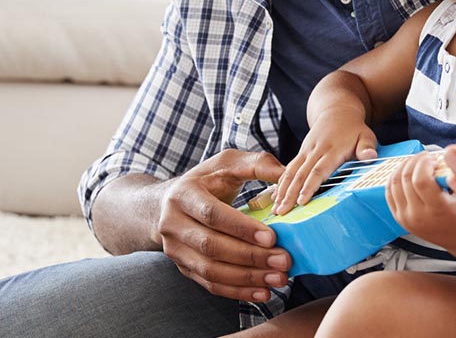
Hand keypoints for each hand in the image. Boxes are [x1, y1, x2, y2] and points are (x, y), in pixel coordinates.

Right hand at [156, 149, 289, 302]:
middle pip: (211, 246)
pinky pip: (211, 284)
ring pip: (211, 270)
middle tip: (283, 261)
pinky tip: (262, 292)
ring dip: (247, 278)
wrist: (168, 203)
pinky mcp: (184, 268)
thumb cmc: (206, 181)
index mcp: (183, 194)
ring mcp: (176, 250)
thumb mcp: (227, 163)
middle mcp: (173, 224)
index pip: (212, 214)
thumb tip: (287, 175)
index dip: (241, 228)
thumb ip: (258, 164)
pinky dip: (238, 291)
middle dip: (250, 257)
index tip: (271, 237)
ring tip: (279, 279)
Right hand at [272, 118, 377, 214]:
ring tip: (276, 209)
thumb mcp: (366, 135)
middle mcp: (315, 151)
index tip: (301, 201)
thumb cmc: (354, 128)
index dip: (309, 186)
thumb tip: (370, 156)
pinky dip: (281, 183)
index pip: (318, 170)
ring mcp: (306, 151)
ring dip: (282, 191)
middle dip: (290, 194)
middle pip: (300, 175)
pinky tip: (276, 197)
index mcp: (332, 150)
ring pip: (291, 172)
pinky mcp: (301, 152)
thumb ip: (367, 147)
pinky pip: (289, 169)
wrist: (336, 111)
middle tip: (282, 212)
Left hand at [385, 152, 455, 251]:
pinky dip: (394, 178)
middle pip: (406, 179)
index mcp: (437, 211)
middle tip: (426, 157)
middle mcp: (418, 216)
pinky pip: (389, 193)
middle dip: (415, 162)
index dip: (424, 164)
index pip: (421, 181)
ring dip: (403, 167)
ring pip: (394, 183)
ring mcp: (406, 218)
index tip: (433, 158)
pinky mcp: (399, 218)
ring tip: (417, 162)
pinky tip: (406, 172)